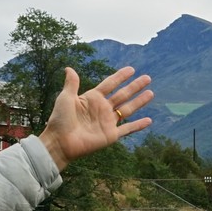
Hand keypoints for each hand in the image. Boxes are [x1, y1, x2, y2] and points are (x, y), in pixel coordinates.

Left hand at [37, 66, 152, 169]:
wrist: (60, 142)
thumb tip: (69, 68)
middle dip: (135, 87)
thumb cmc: (60, 120)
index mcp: (92, 98)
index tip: (131, 69)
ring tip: (151, 93)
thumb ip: (71, 84)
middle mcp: (102, 109)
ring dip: (140, 102)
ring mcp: (108, 122)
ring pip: (128, 109)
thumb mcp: (65, 98)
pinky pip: (128, 129)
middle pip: (122, 95)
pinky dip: (138, 125)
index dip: (120, 77)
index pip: (110, 84)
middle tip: (147, 78)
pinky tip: (149, 120)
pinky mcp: (111, 135)